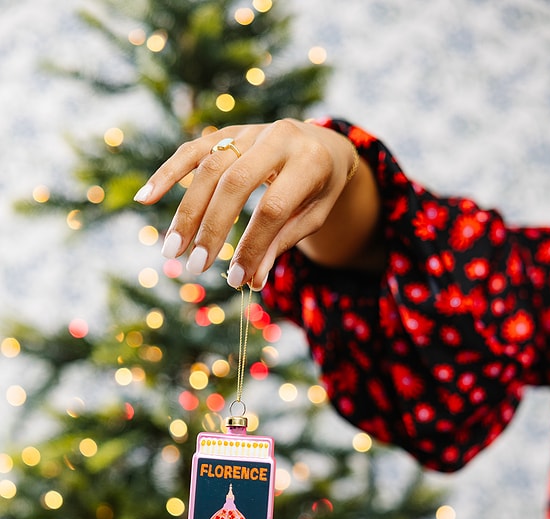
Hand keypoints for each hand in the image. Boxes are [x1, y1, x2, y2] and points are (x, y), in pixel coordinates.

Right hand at [133, 118, 357, 288]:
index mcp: (309, 161)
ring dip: (187, 211)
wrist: (325, 144)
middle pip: (235, 183)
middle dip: (213, 228)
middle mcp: (279, 138)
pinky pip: (192, 149)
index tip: (237, 278)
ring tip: (173, 249)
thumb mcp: (313, 218)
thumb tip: (250, 279)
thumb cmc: (320, 189)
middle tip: (196, 266)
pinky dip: (167, 173)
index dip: (252, 245)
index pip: (272, 208)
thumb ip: (281, 242)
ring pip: (209, 167)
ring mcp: (250, 131)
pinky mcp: (228, 133)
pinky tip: (146, 197)